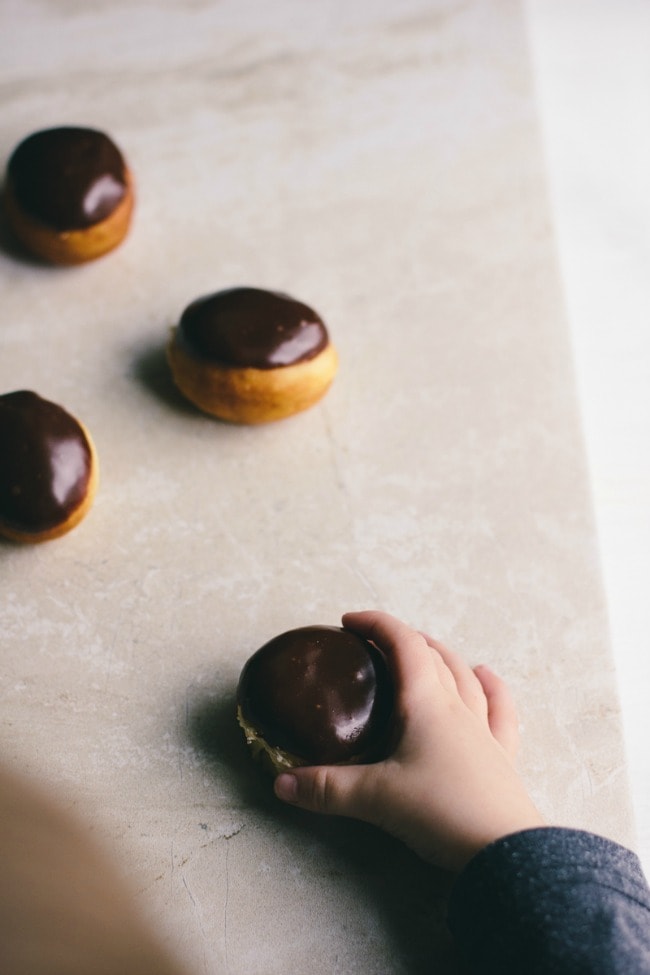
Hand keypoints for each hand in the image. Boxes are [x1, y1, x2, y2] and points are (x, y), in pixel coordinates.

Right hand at [274, 610, 544, 871]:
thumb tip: (282, 783)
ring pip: (465, 676)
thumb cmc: (441, 811)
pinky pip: (500, 709)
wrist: (504, 851)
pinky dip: (491, 688)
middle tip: (375, 644)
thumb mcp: (374, 799)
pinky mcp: (502, 757)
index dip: (376, 624)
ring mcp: (484, 730)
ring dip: (442, 656)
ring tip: (426, 650)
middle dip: (402, 640)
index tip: (348, 622)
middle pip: (433, 656)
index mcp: (426, 703)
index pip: (403, 644)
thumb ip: (326, 788)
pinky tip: (487, 677)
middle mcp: (458, 707)